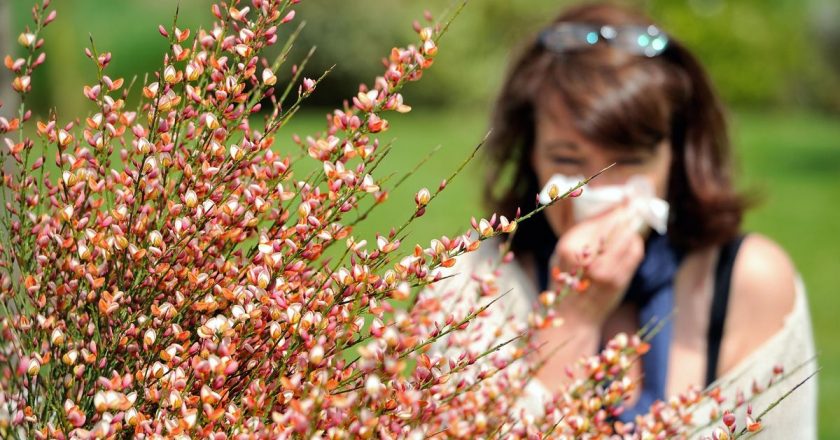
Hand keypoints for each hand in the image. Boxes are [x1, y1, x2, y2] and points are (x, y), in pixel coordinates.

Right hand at [550, 202, 644, 327]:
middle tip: (635, 204)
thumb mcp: (565, 251)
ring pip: (630, 237)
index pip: (601, 219)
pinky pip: (635, 253)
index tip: (627, 199)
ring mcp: (605, 271)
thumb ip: (585, 232)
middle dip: (628, 214)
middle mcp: (587, 257)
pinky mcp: (619, 280)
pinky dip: (635, 244)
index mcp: (569, 246)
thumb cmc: (568, 279)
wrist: (573, 315)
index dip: (617, 208)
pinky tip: (631, 243)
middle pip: (617, 225)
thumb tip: (613, 208)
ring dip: (632, 230)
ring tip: (631, 226)